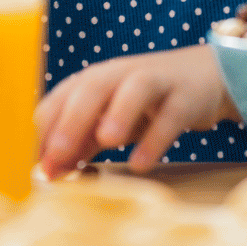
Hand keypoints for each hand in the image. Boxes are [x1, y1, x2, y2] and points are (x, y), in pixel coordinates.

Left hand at [36, 45, 239, 177]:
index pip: (61, 98)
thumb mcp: (110, 120)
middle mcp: (121, 74)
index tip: (41, 166)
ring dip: (118, 112)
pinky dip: (156, 138)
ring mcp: (156, 82)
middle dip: (72, 120)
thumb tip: (50, 171)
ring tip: (106, 142)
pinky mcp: (186, 96)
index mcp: (95, 79)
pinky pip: (171, 115)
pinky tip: (143, 163)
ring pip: (134, 89)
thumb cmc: (147, 102)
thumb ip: (82, 143)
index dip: (48, 131)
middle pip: (92, 87)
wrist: (205, 76)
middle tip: (57, 156)